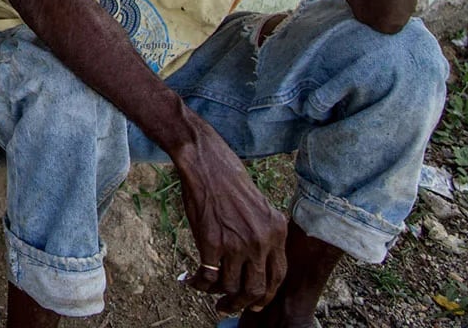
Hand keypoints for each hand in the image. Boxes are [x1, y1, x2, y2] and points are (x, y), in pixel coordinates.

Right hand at [175, 121, 288, 314]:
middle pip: (257, 289)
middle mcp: (261, 240)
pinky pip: (208, 277)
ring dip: (217, 295)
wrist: (205, 161)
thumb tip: (256, 261)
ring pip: (231, 287)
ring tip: (205, 292)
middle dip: (241, 303)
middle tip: (228, 306)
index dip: (265, 295)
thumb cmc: (227, 178)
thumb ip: (262, 232)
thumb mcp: (258, 206)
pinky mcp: (212, 242)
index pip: (278, 277)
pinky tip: (190, 280)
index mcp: (276, 230)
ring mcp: (237, 243)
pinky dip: (198, 284)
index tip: (253, 301)